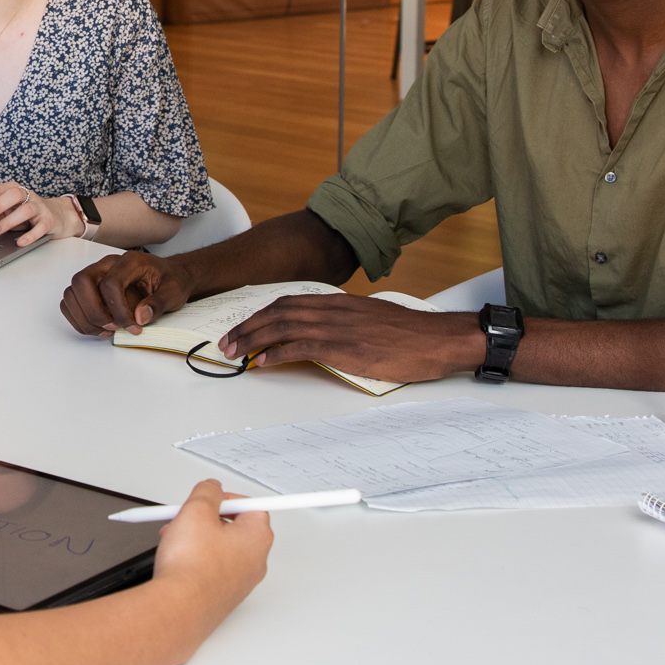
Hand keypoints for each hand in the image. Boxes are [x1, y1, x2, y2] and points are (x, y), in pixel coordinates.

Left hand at [0, 181, 77, 246]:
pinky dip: (29, 236)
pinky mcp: (49, 220)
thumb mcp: (9, 211)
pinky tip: (20, 242)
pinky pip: (40, 227)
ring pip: (25, 210)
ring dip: (8, 221)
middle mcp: (27, 195)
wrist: (57, 216)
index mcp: (13, 189)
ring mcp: (39, 207)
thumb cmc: (27, 213)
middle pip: (11, 195)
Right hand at [60, 250, 188, 336]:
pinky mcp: (90, 289)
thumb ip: (159, 303)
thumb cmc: (169, 280)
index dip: (118, 310)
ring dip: (85, 318)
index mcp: (129, 262)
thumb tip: (140, 316)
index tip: (132, 326)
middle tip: (113, 327)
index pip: (110, 283)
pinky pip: (70, 302)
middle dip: (94, 312)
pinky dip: (80, 320)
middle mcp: (107, 265)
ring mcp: (96, 275)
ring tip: (107, 330)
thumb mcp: (174, 291)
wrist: (168, 276)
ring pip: (71, 293)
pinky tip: (99, 328)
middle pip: (81, 282)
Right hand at [149, 479, 272, 625]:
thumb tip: (212, 488)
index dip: (227, 499)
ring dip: (200, 538)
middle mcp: (255, 561)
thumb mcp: (196, 511)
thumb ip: (207, 492)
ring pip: (222, 548)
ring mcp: (241, 581)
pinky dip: (198, 559)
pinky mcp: (225, 595)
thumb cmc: (192, 566)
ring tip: (176, 539)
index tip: (210, 499)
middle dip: (209, 519)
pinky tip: (179, 560)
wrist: (179, 607)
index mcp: (257, 537)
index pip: (252, 506)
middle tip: (188, 517)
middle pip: (236, 527)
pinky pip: (215, 568)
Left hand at [216, 295, 478, 381]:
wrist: (438, 339)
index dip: (261, 314)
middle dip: (248, 327)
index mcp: (339, 302)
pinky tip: (262, 362)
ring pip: (283, 327)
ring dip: (253, 340)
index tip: (243, 326)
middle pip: (278, 312)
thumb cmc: (411, 333)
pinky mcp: (345, 347)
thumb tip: (326, 333)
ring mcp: (338, 327)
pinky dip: (276, 353)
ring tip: (234, 353)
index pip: (288, 302)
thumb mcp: (372, 319)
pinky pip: (301, 346)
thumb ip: (345, 322)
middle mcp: (333, 310)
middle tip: (226, 342)